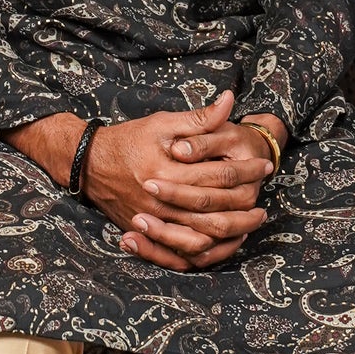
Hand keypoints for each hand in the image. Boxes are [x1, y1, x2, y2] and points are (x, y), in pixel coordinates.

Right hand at [13, 92, 270, 271]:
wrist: (88, 164)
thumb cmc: (128, 140)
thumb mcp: (162, 123)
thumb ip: (199, 118)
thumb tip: (230, 100)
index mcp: (169, 171)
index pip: (219, 174)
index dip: (247, 170)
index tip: (265, 165)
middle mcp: (162, 201)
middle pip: (215, 211)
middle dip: (245, 206)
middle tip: (264, 202)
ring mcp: (154, 221)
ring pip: (201, 236)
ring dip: (231, 232)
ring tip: (251, 223)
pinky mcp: (148, 233)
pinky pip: (180, 253)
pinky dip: (205, 251)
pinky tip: (222, 243)